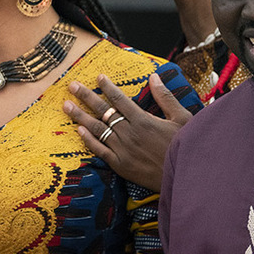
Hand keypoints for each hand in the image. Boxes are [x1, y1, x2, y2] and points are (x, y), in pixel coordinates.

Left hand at [64, 73, 191, 192]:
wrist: (186, 177)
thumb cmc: (186, 146)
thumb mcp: (182, 118)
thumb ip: (165, 97)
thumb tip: (154, 77)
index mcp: (143, 120)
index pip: (120, 100)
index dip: (107, 87)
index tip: (97, 77)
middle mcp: (129, 133)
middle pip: (103, 111)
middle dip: (86, 97)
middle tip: (72, 86)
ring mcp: (123, 149)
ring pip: (97, 129)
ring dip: (80, 116)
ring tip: (66, 106)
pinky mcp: (120, 165)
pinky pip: (100, 150)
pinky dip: (89, 140)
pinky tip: (79, 130)